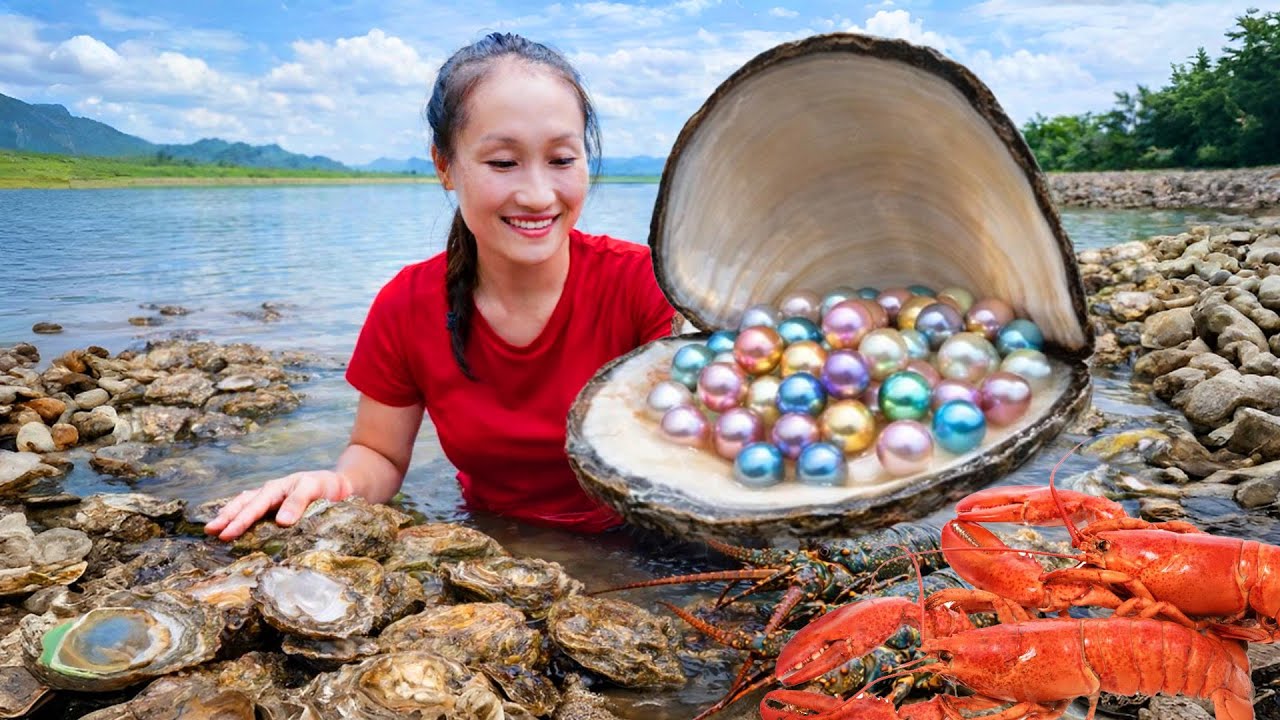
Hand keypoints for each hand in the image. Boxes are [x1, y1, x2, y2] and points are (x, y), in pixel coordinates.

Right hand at [204, 470, 353, 540]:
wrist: (341, 485)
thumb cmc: (327, 485)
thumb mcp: (315, 488)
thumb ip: (298, 502)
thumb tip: (281, 521)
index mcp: (276, 489)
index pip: (255, 506)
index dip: (240, 521)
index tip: (226, 534)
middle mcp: (270, 494)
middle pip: (243, 504)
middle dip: (226, 518)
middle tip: (209, 531)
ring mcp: (272, 501)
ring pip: (245, 506)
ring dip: (229, 516)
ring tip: (213, 529)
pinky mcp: (277, 508)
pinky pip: (255, 511)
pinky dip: (242, 517)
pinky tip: (233, 527)